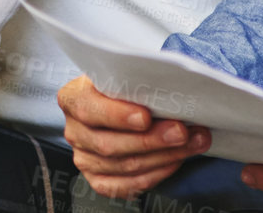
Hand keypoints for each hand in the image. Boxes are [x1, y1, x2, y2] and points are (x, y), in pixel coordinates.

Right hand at [57, 76, 210, 196]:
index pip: (88, 109)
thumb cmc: (119, 89)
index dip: (117, 115)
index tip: (146, 116)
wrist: (114, 109)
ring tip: (191, 143)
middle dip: (151, 140)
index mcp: (71, 98)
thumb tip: (165, 90)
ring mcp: (84, 159)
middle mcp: (73, 131)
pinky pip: (129, 185)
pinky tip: (174, 160)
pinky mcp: (98, 181)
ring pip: (125, 166)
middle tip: (181, 132)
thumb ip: (132, 83)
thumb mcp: (117, 76)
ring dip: (163, 157)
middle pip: (109, 144)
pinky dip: (156, 174)